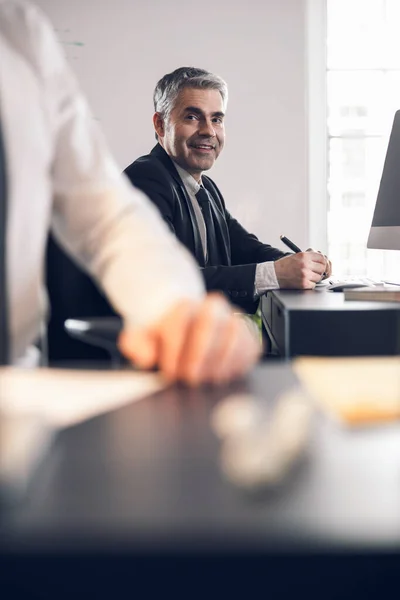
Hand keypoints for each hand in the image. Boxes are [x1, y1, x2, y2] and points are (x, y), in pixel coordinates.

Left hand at [118, 293, 260, 385]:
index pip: (180, 320)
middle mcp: (212, 307)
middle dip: (199, 355)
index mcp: (183, 305)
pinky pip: (252, 346)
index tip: (169, 371)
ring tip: (208, 379)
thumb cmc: (165, 335)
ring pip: (235, 334)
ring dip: (221, 362)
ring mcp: (233, 318)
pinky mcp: (249, 333)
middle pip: (210, 324)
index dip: (174, 350)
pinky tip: (225, 375)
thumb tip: (148, 356)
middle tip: (190, 378)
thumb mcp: (143, 337)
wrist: (186, 324)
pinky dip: (241, 363)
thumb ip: (137, 344)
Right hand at [275, 252, 325, 288]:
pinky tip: (303, 281)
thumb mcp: (297, 256)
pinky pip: (313, 285)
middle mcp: (305, 264)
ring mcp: (305, 274)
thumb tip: (322, 260)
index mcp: (304, 255)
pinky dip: (309, 284)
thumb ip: (309, 257)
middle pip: (322, 268)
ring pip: (318, 277)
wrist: (274, 274)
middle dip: (319, 271)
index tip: (320, 265)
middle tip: (313, 272)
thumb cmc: (284, 266)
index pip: (322, 258)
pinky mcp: (303, 283)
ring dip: (314, 278)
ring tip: (306, 276)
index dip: (322, 262)